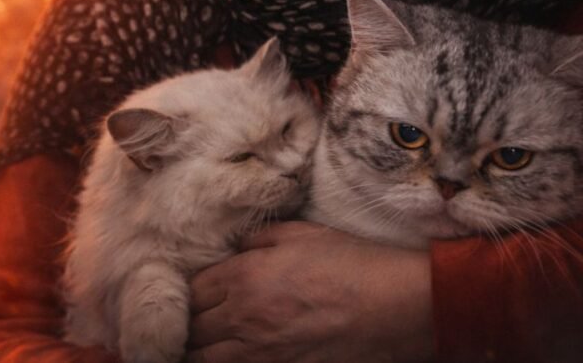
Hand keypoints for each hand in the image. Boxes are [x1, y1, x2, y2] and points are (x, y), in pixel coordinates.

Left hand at [186, 221, 433, 362]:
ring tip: (199, 344)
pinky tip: (229, 355)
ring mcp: (262, 351)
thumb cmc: (350, 262)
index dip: (187, 292)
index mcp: (244, 276)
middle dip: (187, 324)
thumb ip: (256, 239)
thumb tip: (233, 249)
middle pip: (192, 329)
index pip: (191, 291)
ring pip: (205, 358)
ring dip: (198, 350)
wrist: (394, 304)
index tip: (192, 293)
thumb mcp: (299, 233)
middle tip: (188, 321)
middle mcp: (244, 316)